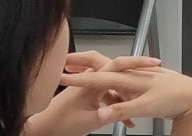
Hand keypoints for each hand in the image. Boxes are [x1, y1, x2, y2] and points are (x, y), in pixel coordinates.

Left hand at [26, 55, 162, 135]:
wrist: (39, 130)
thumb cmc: (58, 125)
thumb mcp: (90, 121)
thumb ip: (111, 112)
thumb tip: (127, 109)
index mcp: (91, 83)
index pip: (119, 64)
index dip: (138, 63)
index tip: (153, 62)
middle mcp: (89, 81)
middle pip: (118, 69)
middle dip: (136, 71)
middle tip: (152, 69)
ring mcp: (86, 88)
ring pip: (112, 86)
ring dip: (126, 94)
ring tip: (139, 103)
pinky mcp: (84, 96)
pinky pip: (105, 95)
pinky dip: (115, 103)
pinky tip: (123, 118)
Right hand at [59, 68, 191, 133]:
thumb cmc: (175, 98)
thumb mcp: (146, 107)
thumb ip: (121, 109)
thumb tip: (102, 112)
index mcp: (131, 79)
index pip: (98, 77)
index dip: (78, 78)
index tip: (61, 76)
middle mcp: (134, 75)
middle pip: (103, 67)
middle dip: (84, 65)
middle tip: (65, 63)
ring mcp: (139, 78)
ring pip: (112, 74)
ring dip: (95, 74)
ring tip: (76, 70)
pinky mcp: (145, 85)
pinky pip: (123, 82)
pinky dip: (110, 85)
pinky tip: (105, 88)